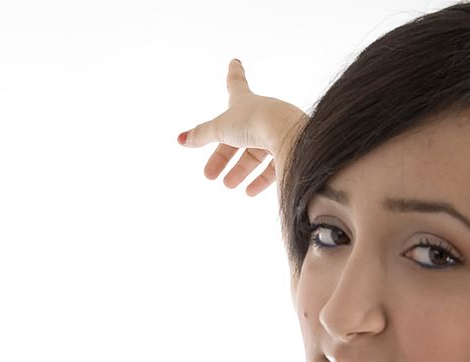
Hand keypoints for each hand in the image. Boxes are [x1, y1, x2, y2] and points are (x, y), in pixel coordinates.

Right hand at [178, 59, 306, 196]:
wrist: (289, 134)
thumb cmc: (256, 122)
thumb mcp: (222, 128)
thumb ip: (202, 134)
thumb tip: (181, 139)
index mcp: (245, 102)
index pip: (235, 85)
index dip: (233, 74)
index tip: (235, 61)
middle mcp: (262, 115)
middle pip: (238, 136)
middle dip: (223, 156)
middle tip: (209, 175)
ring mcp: (276, 132)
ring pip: (255, 154)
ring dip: (239, 171)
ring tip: (228, 185)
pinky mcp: (288, 151)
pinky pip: (272, 167)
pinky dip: (259, 180)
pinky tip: (249, 192)